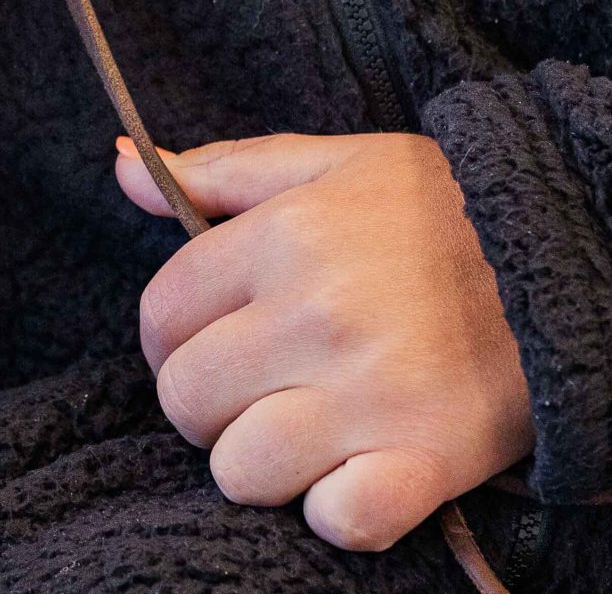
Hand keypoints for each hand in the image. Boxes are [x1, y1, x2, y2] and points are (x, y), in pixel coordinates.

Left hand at [116, 130, 533, 552]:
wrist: (561, 253)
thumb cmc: (438, 209)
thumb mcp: (331, 163)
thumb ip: (222, 169)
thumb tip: (124, 165)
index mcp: (286, 237)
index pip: (161, 312)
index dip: (170, 334)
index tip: (204, 338)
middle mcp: (316, 317)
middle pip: (186, 400)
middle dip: (205, 401)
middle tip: (253, 386)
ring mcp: (369, 397)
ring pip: (241, 471)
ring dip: (260, 461)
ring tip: (301, 428)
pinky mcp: (426, 462)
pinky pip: (336, 521)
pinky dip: (336, 510)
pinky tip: (354, 471)